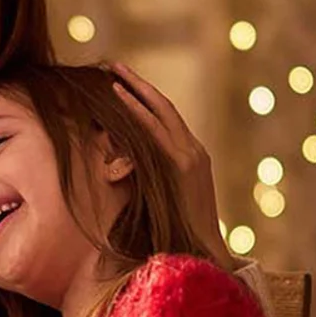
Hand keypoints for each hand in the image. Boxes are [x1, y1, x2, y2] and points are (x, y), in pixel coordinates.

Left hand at [107, 63, 226, 262]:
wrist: (202, 251)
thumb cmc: (175, 232)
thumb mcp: (157, 197)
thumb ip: (143, 178)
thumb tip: (115, 168)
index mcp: (189, 156)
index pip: (165, 119)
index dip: (143, 99)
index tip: (122, 83)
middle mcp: (193, 150)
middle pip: (163, 107)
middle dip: (137, 84)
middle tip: (113, 65)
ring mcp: (191, 155)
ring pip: (160, 112)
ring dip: (135, 89)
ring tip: (112, 73)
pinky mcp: (184, 165)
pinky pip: (156, 130)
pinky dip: (137, 111)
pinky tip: (119, 97)